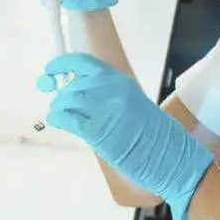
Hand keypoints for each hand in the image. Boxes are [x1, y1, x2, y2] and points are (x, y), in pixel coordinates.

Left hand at [38, 54, 211, 219]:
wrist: (169, 156)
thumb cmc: (151, 135)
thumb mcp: (130, 102)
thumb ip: (105, 95)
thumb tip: (74, 93)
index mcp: (120, 81)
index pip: (83, 63)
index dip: (62, 64)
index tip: (50, 70)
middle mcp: (111, 90)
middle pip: (71, 85)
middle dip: (61, 96)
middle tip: (60, 107)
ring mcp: (104, 109)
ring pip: (65, 101)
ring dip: (58, 108)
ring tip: (60, 116)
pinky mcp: (98, 131)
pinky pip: (66, 118)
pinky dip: (57, 118)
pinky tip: (55, 121)